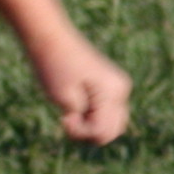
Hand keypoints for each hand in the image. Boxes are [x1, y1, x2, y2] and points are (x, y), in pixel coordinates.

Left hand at [26, 26, 130, 146]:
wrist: (51, 39)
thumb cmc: (54, 67)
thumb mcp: (65, 99)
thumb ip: (84, 120)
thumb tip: (101, 133)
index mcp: (112, 92)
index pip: (103, 132)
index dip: (81, 132)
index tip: (64, 118)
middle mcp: (121, 90)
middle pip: (111, 131)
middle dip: (88, 130)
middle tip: (68, 116)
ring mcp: (119, 88)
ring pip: (111, 124)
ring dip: (91, 124)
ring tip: (71, 111)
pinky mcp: (112, 87)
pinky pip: (107, 113)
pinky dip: (92, 116)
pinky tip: (76, 105)